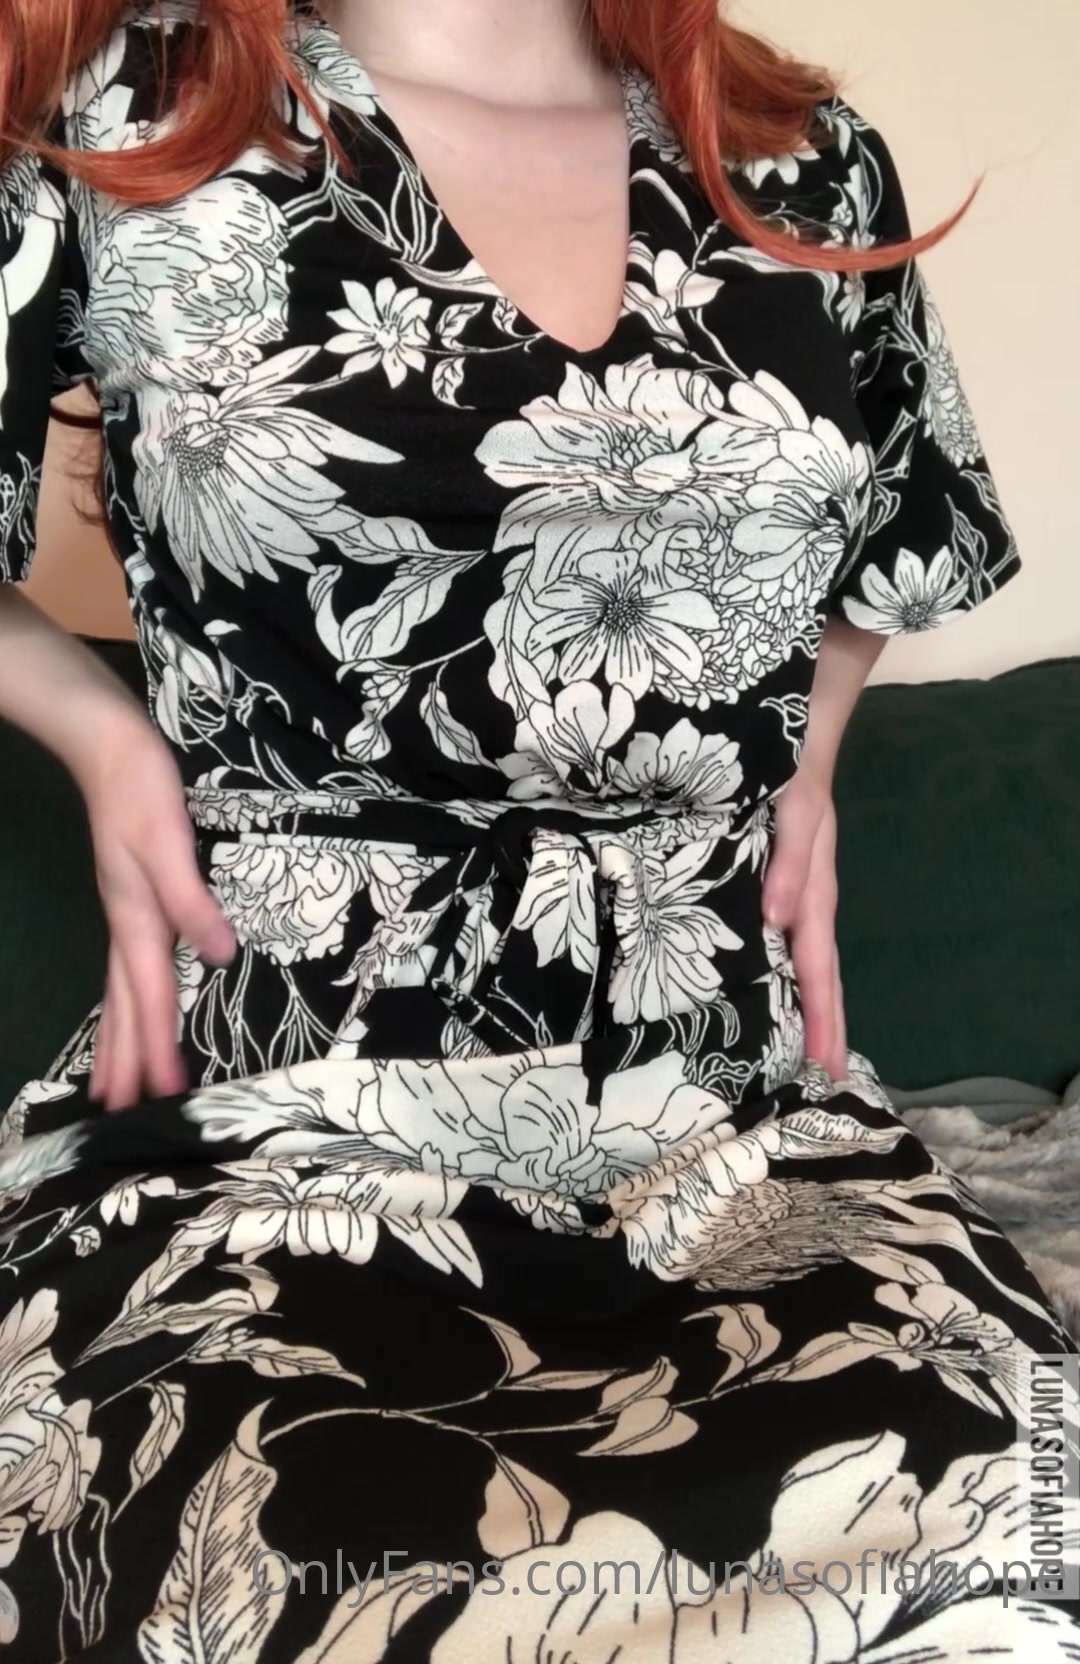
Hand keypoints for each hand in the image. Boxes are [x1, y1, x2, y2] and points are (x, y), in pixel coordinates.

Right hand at [78, 701, 235, 1111]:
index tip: (164, 1097)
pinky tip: (131, 1002)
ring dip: (119, 1036)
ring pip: (119, 989)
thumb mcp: (169, 842)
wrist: (108, 744)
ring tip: (112, 1081)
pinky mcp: (131, 896)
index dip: (158, 1047)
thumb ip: (192, 901)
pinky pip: (126, 966)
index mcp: (136, 920)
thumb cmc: (140, 788)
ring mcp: (125, 911)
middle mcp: (127, 924)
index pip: (148, 997)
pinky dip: (124, 998)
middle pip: (124, 1005)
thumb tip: (219, 956)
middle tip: (122, 1113)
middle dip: (127, 1059)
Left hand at [762, 770, 846, 1081]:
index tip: (825, 1065)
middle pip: (819, 975)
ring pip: (804, 962)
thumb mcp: (795, 813)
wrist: (793, 740)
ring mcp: (793, 895)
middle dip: (823, 1026)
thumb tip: (777, 922)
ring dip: (808, 1006)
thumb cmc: (794, 776)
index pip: (818, 967)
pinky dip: (785, 972)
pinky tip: (771, 991)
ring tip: (807, 1053)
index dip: (822, 1015)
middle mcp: (805, 902)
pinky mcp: (775, 884)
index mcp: (812, 893)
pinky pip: (784, 940)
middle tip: (823, 1079)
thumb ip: (788, 864)